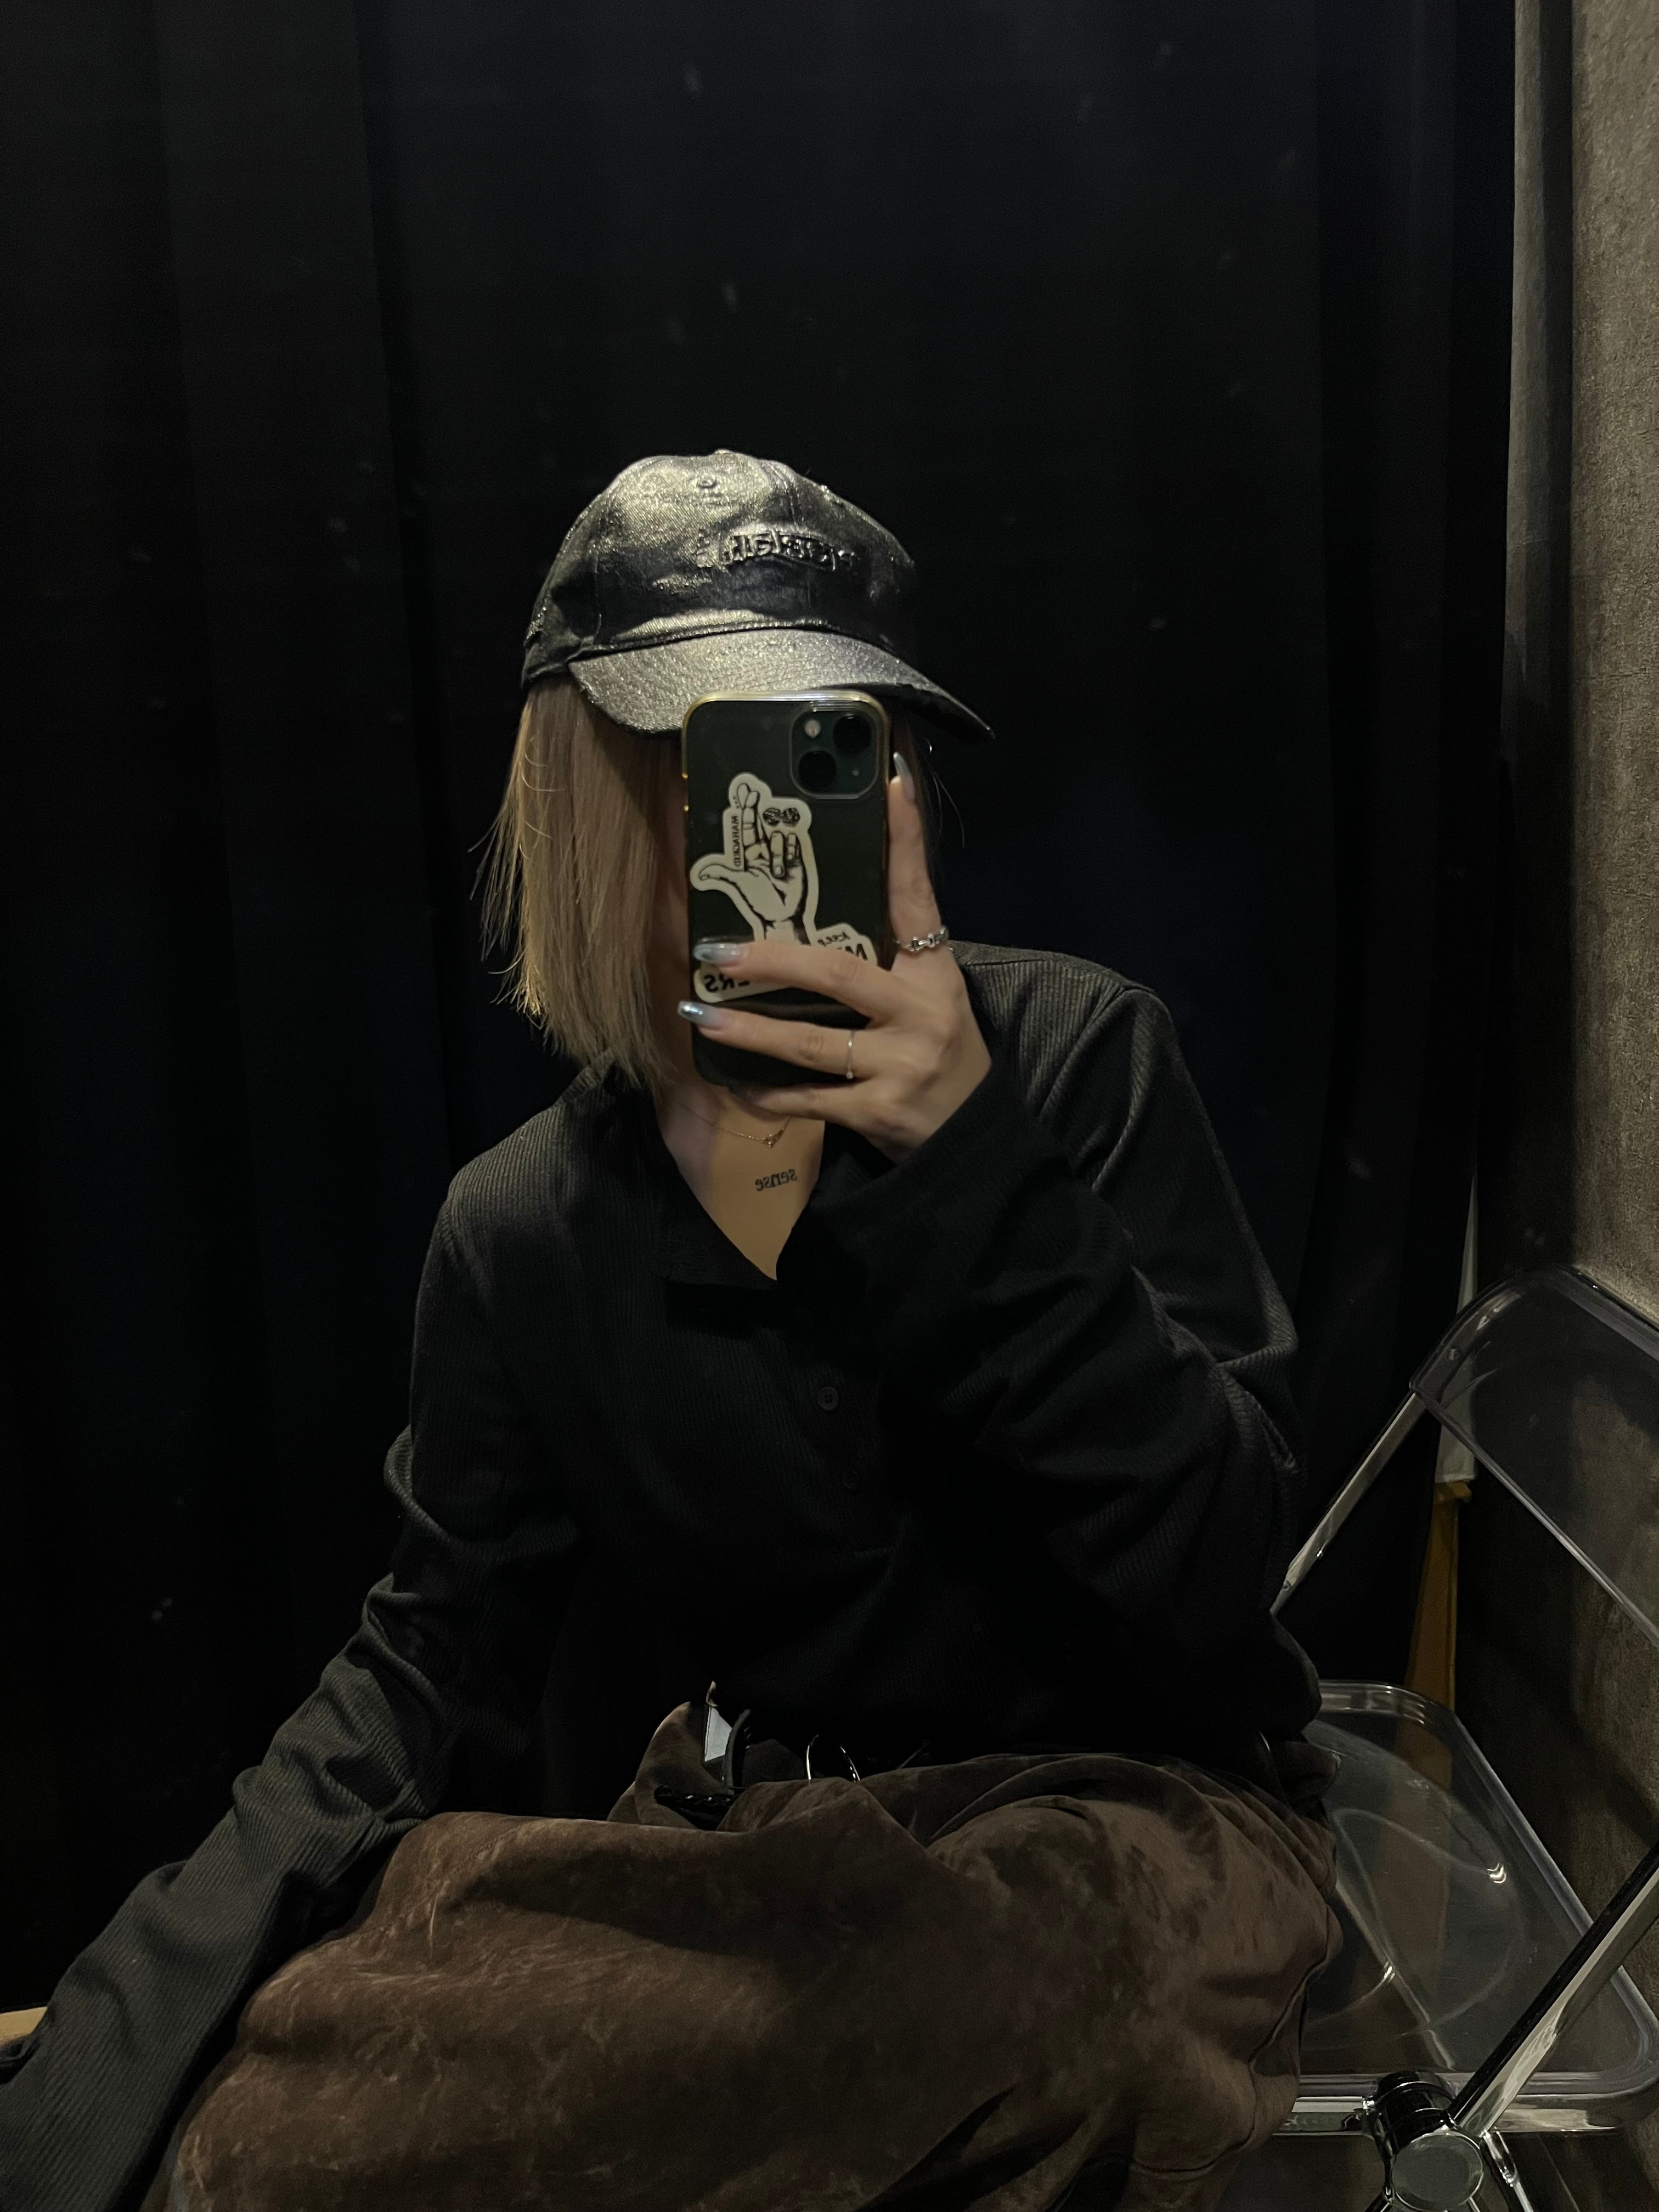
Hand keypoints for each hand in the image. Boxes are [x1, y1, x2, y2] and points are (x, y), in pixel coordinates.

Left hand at [678, 759, 991, 1160]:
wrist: (971, 1139)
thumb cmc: (940, 1055)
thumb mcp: (932, 998)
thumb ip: (888, 958)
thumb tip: (824, 908)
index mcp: (935, 975)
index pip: (917, 898)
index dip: (903, 843)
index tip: (889, 784)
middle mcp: (921, 1014)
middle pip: (838, 972)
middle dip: (771, 958)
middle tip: (715, 946)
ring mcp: (899, 1065)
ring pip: (810, 1041)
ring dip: (748, 1029)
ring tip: (698, 1011)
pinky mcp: (876, 1112)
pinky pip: (807, 1098)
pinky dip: (766, 1091)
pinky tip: (732, 1081)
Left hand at [687, 777, 808, 938]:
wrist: (785, 920)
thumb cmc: (760, 904)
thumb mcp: (739, 885)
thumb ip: (722, 874)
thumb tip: (700, 873)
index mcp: (748, 858)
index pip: (746, 829)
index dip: (745, 810)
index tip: (745, 793)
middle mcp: (764, 855)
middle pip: (762, 825)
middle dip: (759, 809)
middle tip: (756, 792)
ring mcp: (782, 857)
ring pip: (780, 836)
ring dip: (778, 848)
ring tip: (777, 869)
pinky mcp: (799, 862)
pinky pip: (797, 844)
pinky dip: (793, 847)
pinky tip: (790, 858)